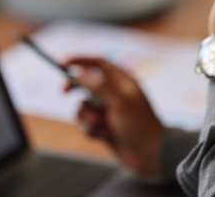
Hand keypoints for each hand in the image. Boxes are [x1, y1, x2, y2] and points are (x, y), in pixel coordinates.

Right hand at [62, 57, 163, 177]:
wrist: (150, 155)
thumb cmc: (140, 126)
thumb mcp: (120, 102)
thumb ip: (100, 86)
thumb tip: (80, 73)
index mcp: (122, 81)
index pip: (98, 63)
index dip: (80, 60)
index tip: (63, 63)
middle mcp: (114, 93)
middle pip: (86, 82)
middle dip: (75, 87)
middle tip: (64, 91)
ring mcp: (108, 110)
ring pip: (84, 105)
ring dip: (86, 115)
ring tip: (98, 124)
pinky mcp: (104, 126)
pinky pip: (86, 123)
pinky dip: (90, 129)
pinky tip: (102, 136)